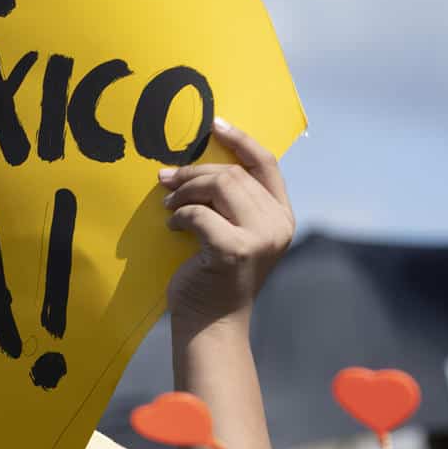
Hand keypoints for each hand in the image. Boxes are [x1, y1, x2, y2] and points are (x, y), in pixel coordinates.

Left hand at [160, 118, 294, 332]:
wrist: (211, 323)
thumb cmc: (215, 276)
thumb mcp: (231, 231)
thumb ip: (230, 202)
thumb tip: (194, 164)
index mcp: (282, 216)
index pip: (266, 163)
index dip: (240, 140)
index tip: (214, 124)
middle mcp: (278, 224)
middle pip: (233, 174)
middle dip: (194, 173)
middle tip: (165, 179)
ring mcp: (260, 237)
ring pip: (218, 187)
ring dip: (184, 192)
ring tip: (168, 204)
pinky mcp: (235, 249)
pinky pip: (199, 214)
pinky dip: (179, 216)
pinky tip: (172, 226)